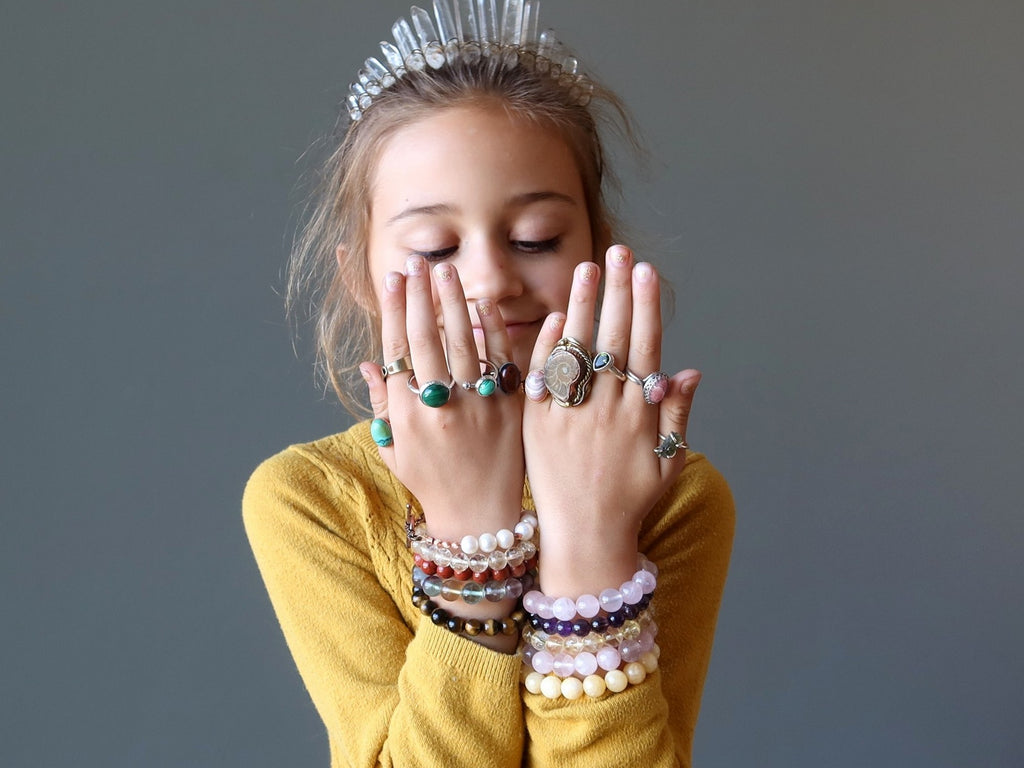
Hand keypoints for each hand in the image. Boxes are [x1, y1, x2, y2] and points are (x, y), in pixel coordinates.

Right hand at [361, 256, 525, 540]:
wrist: (479, 519)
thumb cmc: (432, 485)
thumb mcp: (394, 451)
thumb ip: (380, 406)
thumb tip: (368, 364)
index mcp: (405, 415)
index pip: (396, 349)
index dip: (394, 310)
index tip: (393, 279)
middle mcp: (438, 407)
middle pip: (426, 338)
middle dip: (419, 296)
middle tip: (417, 263)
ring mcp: (476, 406)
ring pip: (462, 342)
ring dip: (453, 302)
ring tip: (445, 271)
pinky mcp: (509, 410)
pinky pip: (500, 361)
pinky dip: (493, 331)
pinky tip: (484, 304)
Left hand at [522, 245, 699, 594]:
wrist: (584, 541)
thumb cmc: (629, 503)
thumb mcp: (666, 464)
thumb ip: (675, 416)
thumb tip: (688, 371)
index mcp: (638, 417)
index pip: (643, 349)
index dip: (646, 308)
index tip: (646, 273)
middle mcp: (604, 412)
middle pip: (612, 340)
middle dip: (618, 292)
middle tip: (620, 252)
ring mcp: (568, 417)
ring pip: (576, 352)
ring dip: (582, 307)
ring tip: (588, 269)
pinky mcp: (537, 427)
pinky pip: (541, 380)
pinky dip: (547, 349)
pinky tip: (554, 318)